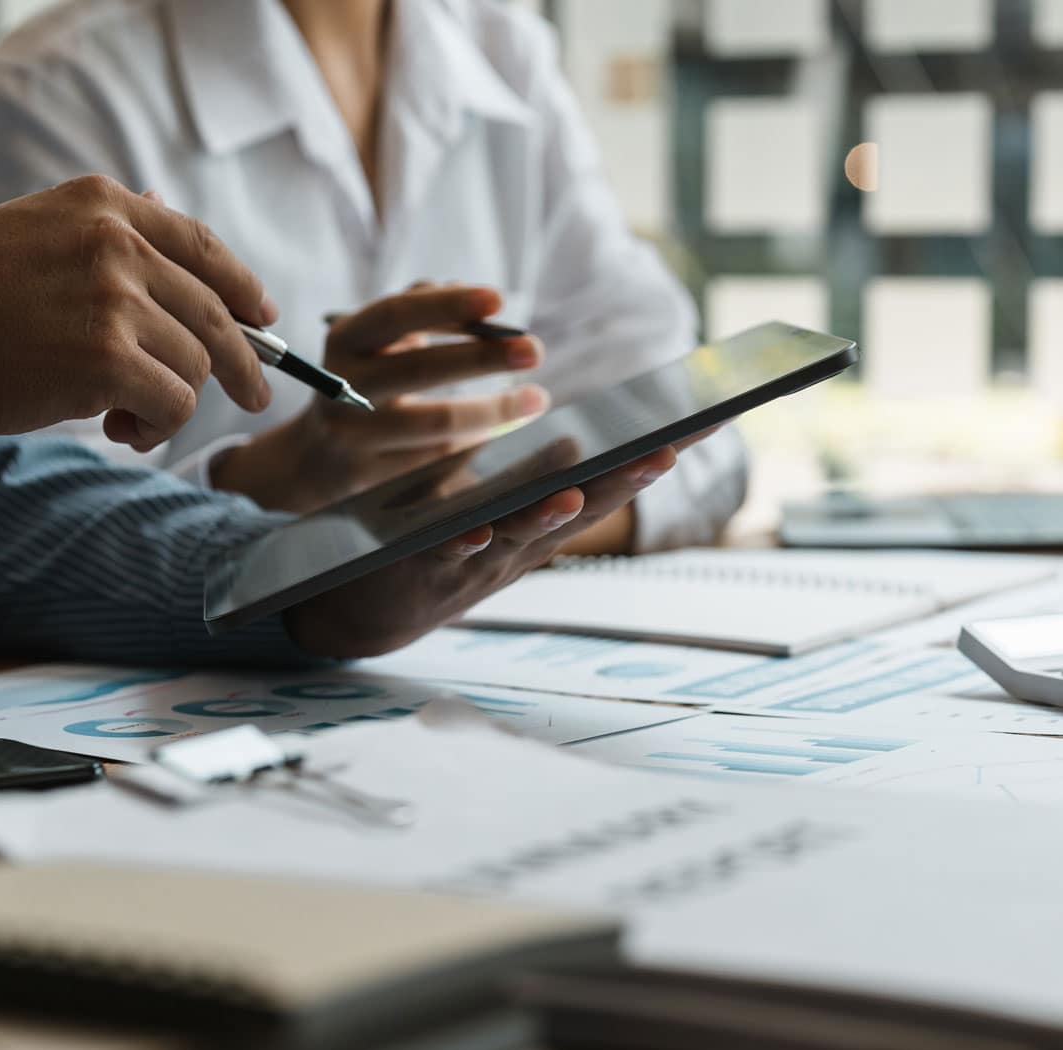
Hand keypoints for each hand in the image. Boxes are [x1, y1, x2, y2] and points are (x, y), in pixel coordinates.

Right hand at [0, 175, 275, 446]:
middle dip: (245, 362)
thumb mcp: (32, 235)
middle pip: (215, 311)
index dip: (240, 284)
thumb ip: (102, 237)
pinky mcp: (111, 359)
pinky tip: (122, 431)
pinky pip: (175, 403)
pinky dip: (157, 427)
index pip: (199, 242)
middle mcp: (117, 242)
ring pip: (195, 366)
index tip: (262, 314)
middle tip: (256, 397)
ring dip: (171, 403)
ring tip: (128, 420)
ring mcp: (116, 299)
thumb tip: (169, 233)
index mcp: (100, 204)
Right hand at [213, 285, 548, 512]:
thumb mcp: (380, 339)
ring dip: (493, 411)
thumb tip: (483, 303)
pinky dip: (477, 441)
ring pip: (435, 425)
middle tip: (533, 350)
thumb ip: (425, 308)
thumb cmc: (367, 379)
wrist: (317, 455)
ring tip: (536, 399)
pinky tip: (504, 429)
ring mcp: (355, 436)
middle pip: (419, 370)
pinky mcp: (372, 476)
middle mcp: (342, 387)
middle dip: (482, 358)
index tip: (498, 299)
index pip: (396, 314)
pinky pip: (437, 458)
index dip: (447, 305)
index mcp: (345, 340)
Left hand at [285, 446, 677, 657]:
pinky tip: (476, 529)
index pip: (603, 485)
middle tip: (667, 450)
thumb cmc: (437, 548)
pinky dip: (464, 545)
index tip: (699, 420)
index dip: (647, 458)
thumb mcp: (492, 509)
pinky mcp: (425, 572)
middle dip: (621, 484)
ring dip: (547, 518)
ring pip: (518, 539)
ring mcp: (475, 564)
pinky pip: (446, 557)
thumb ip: (529, 479)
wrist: (367, 610)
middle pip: (578, 513)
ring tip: (577, 492)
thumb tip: (579, 439)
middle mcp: (518, 549)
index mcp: (537, 525)